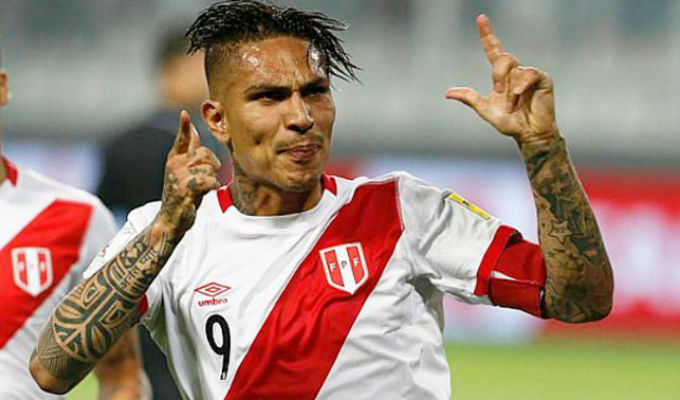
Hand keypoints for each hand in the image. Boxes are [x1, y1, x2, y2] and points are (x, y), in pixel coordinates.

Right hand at [157, 110, 220, 231]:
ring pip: (208, 168)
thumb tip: (194, 130)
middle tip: (209, 176)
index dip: (184, 127)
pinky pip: (209, 181)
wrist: (170, 219)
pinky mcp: (185, 190)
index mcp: (174, 159)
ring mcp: (179, 177)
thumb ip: (189, 151)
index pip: (181, 140)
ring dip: (211, 179)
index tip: (184, 114)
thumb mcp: (184, 170)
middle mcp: (174, 165)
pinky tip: (208, 191)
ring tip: (202, 188)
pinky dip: (213, 186)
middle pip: (204, 154)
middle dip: (212, 164)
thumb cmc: (180, 194)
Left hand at [446, 15, 558, 145]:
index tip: (481, 18)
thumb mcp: (484, 109)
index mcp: (501, 76)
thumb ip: (469, 98)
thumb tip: (447, 93)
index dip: (487, 34)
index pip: (493, 50)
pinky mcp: (542, 79)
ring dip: (510, 90)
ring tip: (515, 104)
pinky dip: (521, 86)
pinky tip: (519, 96)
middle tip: (500, 92)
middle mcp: (515, 71)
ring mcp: (529, 74)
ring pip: (515, 68)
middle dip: (498, 75)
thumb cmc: (509, 122)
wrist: (527, 134)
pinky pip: (529, 74)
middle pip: (502, 57)